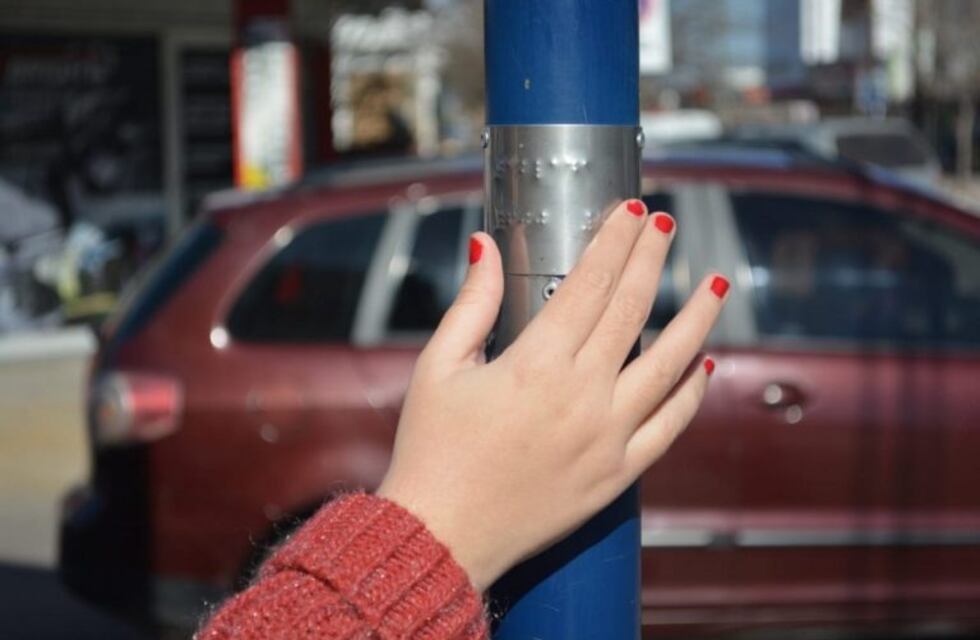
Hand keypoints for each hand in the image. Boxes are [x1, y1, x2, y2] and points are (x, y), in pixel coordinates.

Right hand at [377, 199, 728, 590]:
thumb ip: (473, 303)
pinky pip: (669, 426)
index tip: (633, 211)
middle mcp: (581, 396)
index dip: (615, 241)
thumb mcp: (438, 367)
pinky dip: (691, 393)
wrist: (441, 537)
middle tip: (668, 225)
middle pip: (632, 310)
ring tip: (716, 285)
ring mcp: (607, 438)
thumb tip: (485, 244)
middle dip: (652, 260)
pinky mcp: (617, 475)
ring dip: (696, 320)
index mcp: (535, 364)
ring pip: (669, 365)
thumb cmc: (431, 451)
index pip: (589, 284)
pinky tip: (704, 365)